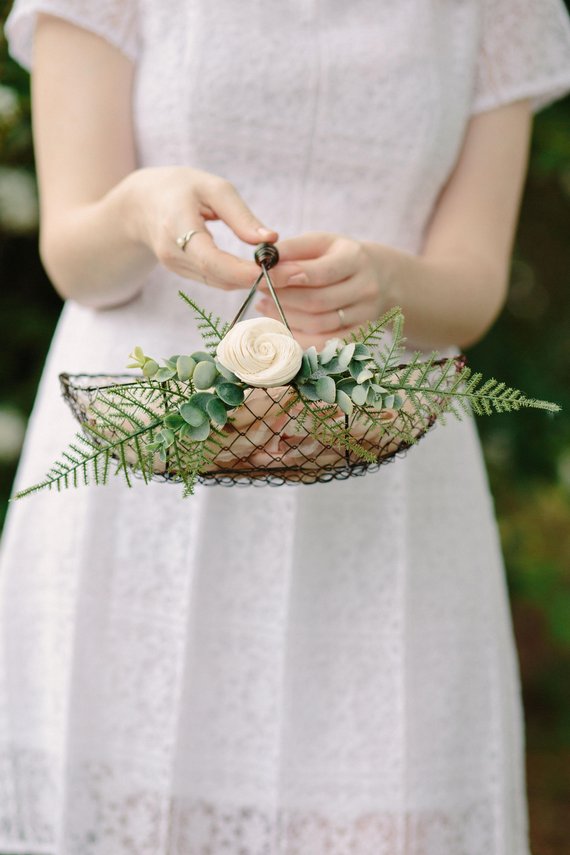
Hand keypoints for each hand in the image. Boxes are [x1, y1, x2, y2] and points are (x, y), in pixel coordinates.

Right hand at [126, 166, 278, 289]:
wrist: (143, 204)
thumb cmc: (181, 188)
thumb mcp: (213, 189)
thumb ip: (241, 216)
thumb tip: (272, 239)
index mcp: (177, 228)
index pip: (213, 261)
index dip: (244, 272)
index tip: (277, 272)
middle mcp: (174, 255)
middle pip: (220, 278)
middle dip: (258, 280)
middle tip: (295, 273)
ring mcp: (177, 268)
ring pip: (221, 283)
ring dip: (253, 282)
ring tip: (288, 273)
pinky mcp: (185, 274)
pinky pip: (217, 281)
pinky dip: (241, 279)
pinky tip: (265, 273)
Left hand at [255, 232, 388, 349]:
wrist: (381, 277)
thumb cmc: (340, 256)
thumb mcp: (321, 243)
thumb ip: (293, 249)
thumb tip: (262, 261)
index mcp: (355, 259)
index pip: (320, 272)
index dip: (287, 276)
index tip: (261, 275)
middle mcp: (365, 288)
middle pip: (318, 302)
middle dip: (283, 298)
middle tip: (260, 291)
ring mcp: (364, 314)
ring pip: (318, 324)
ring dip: (286, 317)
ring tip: (265, 305)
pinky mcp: (359, 334)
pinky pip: (324, 342)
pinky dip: (298, 337)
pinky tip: (280, 325)